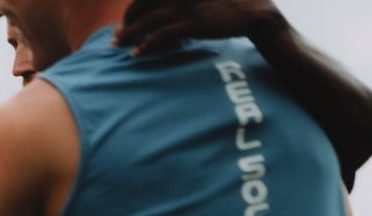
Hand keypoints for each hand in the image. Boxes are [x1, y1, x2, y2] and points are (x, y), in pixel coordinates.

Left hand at [114, 0, 284, 54]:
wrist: (256, 12)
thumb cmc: (232, 7)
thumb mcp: (206, 0)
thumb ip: (187, 4)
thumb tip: (171, 15)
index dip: (133, 9)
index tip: (124, 21)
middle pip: (143, 6)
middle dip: (126, 22)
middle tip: (115, 36)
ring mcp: (187, 9)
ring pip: (148, 21)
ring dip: (130, 34)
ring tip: (117, 45)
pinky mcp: (193, 24)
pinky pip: (163, 35)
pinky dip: (146, 44)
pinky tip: (136, 54)